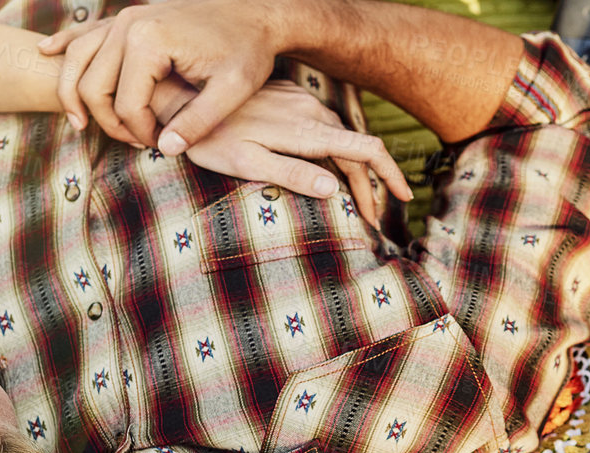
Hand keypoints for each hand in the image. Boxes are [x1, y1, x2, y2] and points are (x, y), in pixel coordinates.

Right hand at [39, 0, 290, 151]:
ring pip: (78, 62)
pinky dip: (65, 48)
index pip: (123, 103)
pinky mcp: (125, 18)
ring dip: (75, 96)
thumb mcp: (233, 89)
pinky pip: (83, 34)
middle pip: (91, 85)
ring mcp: (122, 18)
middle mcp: (127, 24)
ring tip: (81, 125)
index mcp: (148, 40)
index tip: (162, 144)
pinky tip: (45, 54)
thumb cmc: (246, 49)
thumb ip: (200, 121)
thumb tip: (167, 148)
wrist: (252, 12)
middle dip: (107, 122)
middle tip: (136, 142)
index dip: (139, 132)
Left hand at [177, 80, 411, 225]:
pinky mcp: (286, 97)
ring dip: (351, 168)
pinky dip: (332, 149)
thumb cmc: (211, 141)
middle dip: (370, 185)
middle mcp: (310, 112)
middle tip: (372, 219)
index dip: (390, 176)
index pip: (367, 151)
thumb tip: (336, 191)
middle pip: (356, 149)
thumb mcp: (248, 164)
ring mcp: (299, 101)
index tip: (404, 198)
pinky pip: (320, 125)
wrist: (184, 98)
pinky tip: (327, 166)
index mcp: (307, 131)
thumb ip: (293, 174)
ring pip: (339, 137)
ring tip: (355, 199)